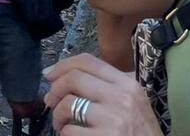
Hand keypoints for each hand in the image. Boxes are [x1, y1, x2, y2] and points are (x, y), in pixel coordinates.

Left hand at [44, 54, 162, 135]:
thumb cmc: (140, 133)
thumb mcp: (132, 103)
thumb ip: (107, 87)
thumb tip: (65, 76)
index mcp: (128, 84)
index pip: (88, 61)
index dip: (62, 65)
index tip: (49, 75)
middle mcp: (122, 98)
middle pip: (74, 79)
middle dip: (55, 90)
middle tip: (50, 101)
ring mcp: (113, 120)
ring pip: (68, 105)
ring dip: (57, 115)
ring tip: (61, 124)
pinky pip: (70, 131)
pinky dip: (65, 134)